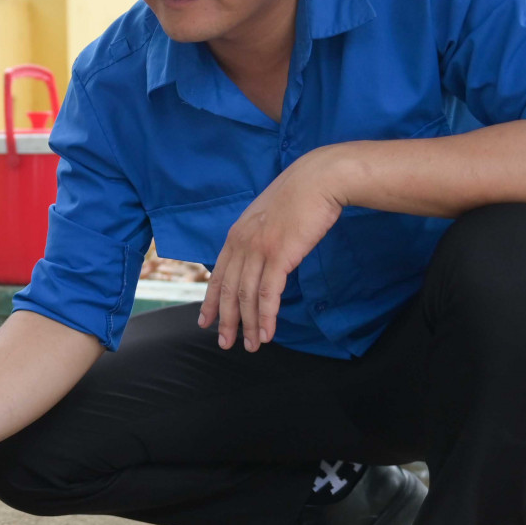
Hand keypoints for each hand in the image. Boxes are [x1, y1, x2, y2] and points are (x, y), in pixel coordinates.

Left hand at [199, 150, 346, 350]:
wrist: (319, 179)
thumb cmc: (300, 196)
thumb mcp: (268, 216)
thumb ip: (259, 237)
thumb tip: (261, 256)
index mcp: (236, 235)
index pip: (218, 275)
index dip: (211, 301)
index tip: (206, 321)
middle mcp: (241, 244)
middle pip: (228, 290)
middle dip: (226, 320)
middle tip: (225, 343)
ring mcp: (258, 250)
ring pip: (246, 297)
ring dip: (249, 325)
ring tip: (252, 345)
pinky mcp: (279, 255)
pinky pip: (268, 294)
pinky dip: (266, 317)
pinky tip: (267, 334)